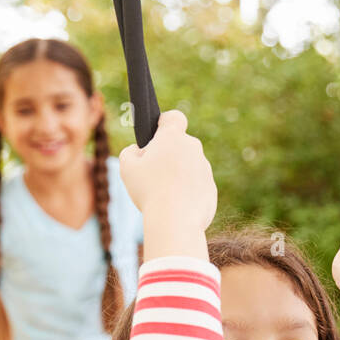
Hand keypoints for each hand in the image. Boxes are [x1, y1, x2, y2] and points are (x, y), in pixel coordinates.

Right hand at [119, 110, 216, 233]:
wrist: (175, 222)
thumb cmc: (148, 191)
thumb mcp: (127, 167)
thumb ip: (131, 151)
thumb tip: (139, 151)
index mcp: (173, 137)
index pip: (174, 118)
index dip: (165, 123)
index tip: (158, 132)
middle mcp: (193, 148)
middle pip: (180, 146)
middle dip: (168, 155)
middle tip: (153, 174)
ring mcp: (205, 169)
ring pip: (189, 168)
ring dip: (178, 176)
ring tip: (163, 195)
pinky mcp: (211, 189)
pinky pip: (197, 187)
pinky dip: (187, 194)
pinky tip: (176, 207)